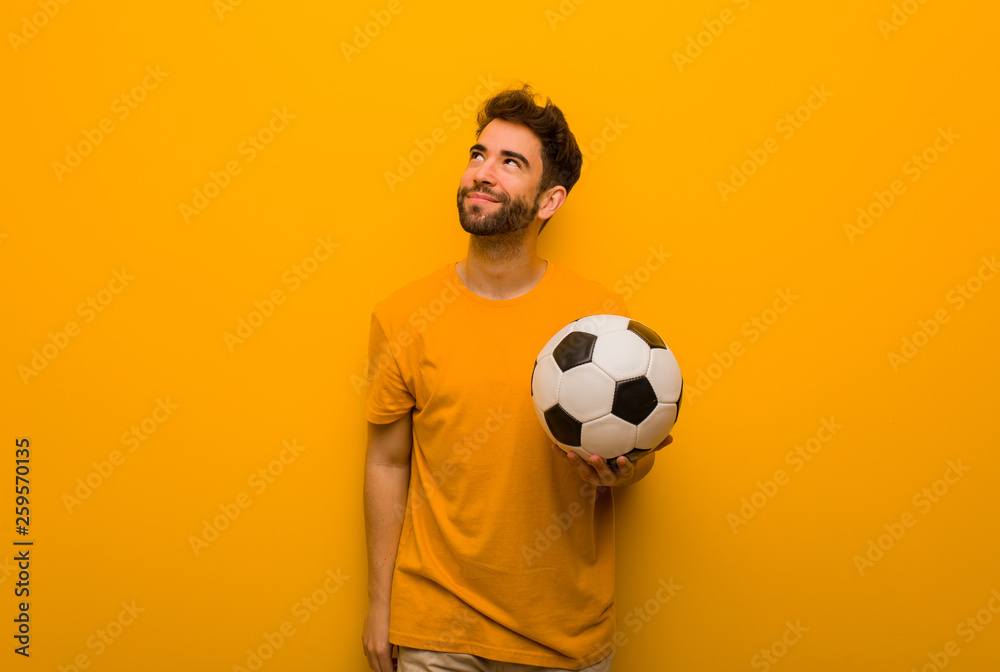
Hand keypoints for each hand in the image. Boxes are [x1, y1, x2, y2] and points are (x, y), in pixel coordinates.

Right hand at [362, 602, 395, 670]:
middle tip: (395, 667)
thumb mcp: (398, 637)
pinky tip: (381, 651)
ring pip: (371, 662)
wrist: (380, 603)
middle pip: (377, 669)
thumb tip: (401, 659)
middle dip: (386, 670)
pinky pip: (367, 653)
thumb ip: (399, 651)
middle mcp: (372, 649)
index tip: (398, 670)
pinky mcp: (364, 638)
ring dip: (379, 664)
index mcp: (381, 650)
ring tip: (389, 660)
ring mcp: (366, 644)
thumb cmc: (392, 617)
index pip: (386, 671)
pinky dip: (373, 657)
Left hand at [554, 434, 672, 486]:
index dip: (625, 465)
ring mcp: (594, 476)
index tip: (624, 458)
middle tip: (594, 457)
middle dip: (599, 467)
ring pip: (584, 472)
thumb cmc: (631, 457)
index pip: (626, 469)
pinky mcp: (582, 471)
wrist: (617, 474)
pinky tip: (554, 444)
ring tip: (569, 452)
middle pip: (603, 474)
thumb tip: (672, 437)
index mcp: (623, 471)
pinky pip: (572, 464)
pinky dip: (563, 455)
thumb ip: (655, 445)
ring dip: (576, 463)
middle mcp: (608, 476)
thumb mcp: (643, 453)